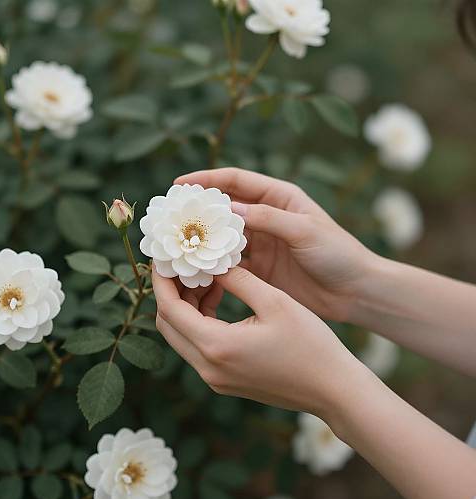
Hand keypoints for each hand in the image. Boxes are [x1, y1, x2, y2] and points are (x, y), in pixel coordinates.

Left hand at [152, 265, 364, 414]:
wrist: (333, 390)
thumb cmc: (310, 344)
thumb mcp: (274, 301)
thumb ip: (238, 280)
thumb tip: (213, 265)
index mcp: (216, 346)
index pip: (169, 309)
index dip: (161, 280)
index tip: (163, 258)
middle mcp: (207, 368)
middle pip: (168, 324)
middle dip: (170, 292)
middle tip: (182, 265)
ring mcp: (215, 378)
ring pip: (182, 336)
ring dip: (185, 306)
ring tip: (205, 278)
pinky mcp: (225, 381)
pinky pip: (199, 347)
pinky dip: (199, 321)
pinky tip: (218, 299)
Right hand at [175, 167, 376, 321]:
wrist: (355, 291)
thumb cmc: (338, 253)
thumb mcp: (305, 230)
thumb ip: (267, 218)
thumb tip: (227, 208)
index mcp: (279, 197)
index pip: (236, 181)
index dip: (207, 179)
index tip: (179, 184)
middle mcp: (267, 217)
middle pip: (226, 208)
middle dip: (199, 210)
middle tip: (171, 216)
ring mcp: (262, 243)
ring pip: (225, 237)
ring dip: (204, 239)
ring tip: (178, 244)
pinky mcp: (261, 268)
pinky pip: (232, 263)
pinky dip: (216, 264)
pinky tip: (200, 269)